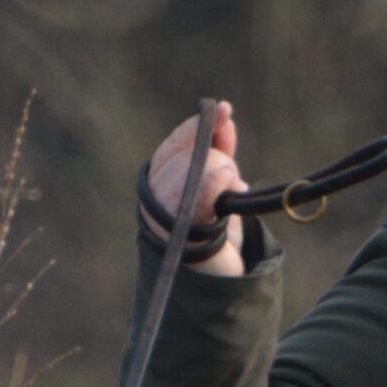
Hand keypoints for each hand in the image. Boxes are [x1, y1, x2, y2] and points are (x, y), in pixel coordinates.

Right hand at [146, 102, 247, 275]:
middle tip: (231, 181)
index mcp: (157, 179)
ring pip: (197, 173)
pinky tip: (230, 183)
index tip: (223, 109)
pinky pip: (198, 198)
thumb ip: (217, 148)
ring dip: (223, 179)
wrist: (209, 277)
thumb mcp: (216, 181)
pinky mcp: (183, 234)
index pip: (176, 143)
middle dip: (218, 161)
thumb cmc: (210, 225)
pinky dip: (215, 185)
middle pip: (190, 158)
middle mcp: (154, 196)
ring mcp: (166, 215)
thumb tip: (223, 112)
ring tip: (229, 197)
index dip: (200, 125)